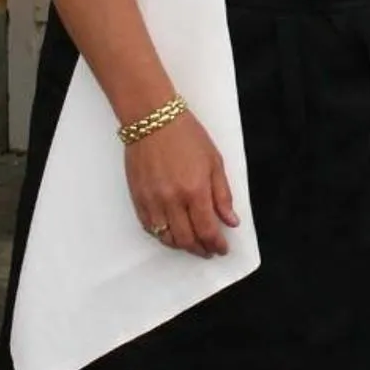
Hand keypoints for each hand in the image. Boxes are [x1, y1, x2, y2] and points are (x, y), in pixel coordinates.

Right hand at [127, 113, 239, 257]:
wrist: (151, 119)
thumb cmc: (186, 135)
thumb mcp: (214, 161)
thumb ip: (223, 195)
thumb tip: (231, 221)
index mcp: (195, 190)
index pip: (207, 230)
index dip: (216, 245)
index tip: (222, 249)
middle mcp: (172, 200)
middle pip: (187, 239)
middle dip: (200, 250)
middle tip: (208, 250)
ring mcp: (152, 201)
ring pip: (166, 238)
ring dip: (181, 246)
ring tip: (192, 244)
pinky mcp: (138, 198)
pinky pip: (149, 227)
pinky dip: (162, 235)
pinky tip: (172, 233)